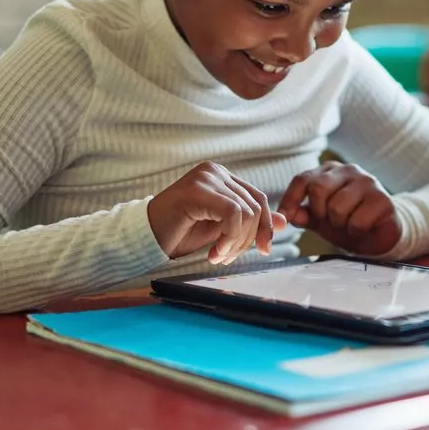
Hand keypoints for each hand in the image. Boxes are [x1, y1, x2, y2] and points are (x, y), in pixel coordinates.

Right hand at [147, 162, 285, 262]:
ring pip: (246, 211)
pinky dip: (229, 237)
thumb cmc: (180, 232)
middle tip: (229, 258)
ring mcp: (206, 177)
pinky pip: (233, 213)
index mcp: (222, 177)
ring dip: (236, 242)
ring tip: (218, 256)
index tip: (263, 250)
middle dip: (248, 238)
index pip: (258, 198)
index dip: (264, 226)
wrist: (145, 238)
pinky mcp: (198, 189)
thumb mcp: (222, 229)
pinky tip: (214, 251)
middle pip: (255, 205)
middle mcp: (215, 171)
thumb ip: (250, 222)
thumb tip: (283, 221)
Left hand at [278, 162, 401, 255]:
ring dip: (339, 224)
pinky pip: (357, 220)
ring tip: (349, 224)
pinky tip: (363, 228)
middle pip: (318, 188)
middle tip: (330, 222)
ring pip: (337, 207)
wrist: (381, 235)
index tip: (285, 218)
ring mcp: (368, 182)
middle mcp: (349, 170)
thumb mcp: (320, 219)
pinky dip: (355, 231)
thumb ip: (302, 214)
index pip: (302, 179)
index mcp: (330, 171)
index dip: (290, 200)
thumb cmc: (348, 222)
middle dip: (320, 213)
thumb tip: (285, 215)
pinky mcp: (383, 199)